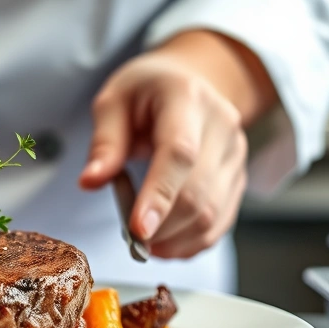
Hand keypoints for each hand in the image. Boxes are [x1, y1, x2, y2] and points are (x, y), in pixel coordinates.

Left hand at [79, 31, 274, 258]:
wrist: (186, 82)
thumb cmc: (145, 92)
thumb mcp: (113, 102)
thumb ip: (104, 143)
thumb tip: (90, 181)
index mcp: (186, 98)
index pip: (179, 153)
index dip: (159, 196)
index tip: (138, 229)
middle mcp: (222, 125)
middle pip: (198, 191)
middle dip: (162, 227)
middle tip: (130, 242)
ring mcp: (235, 153)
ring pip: (212, 213)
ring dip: (176, 240)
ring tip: (144, 245)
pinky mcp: (238, 177)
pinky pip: (220, 221)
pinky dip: (192, 243)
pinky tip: (166, 245)